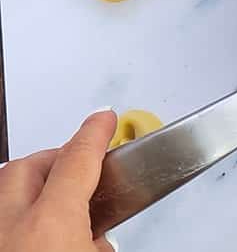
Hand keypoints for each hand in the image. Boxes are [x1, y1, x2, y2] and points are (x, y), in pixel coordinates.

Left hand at [0, 110, 116, 251]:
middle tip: (81, 168)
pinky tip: (29, 231)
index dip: (95, 133)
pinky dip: (15, 215)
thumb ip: (99, 241)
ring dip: (30, 188)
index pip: (78, 160)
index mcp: (50, 223)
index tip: (103, 119)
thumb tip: (96, 241)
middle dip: (56, 159)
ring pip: (5, 190)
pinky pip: (0, 216)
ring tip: (55, 202)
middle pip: (27, 167)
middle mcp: (9, 223)